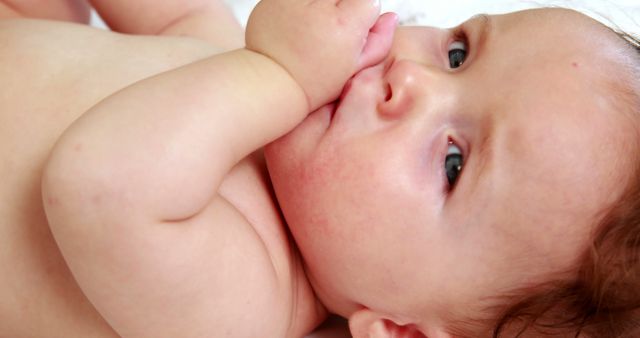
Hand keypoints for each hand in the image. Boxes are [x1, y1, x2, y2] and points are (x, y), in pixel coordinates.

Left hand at [246, 0, 396, 109]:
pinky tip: (295, 24)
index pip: (369, 1)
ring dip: (321, 6)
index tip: (351, 32)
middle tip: (330, 30)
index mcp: (344, 24)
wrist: (271, 83)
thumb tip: (392, 17)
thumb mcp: (353, 69)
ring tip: (312, 26)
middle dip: (342, 8)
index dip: (362, 17)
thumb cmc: (313, 82)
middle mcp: (320, 6)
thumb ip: (378, 41)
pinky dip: (300, 6)